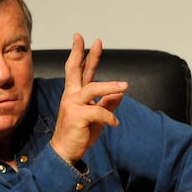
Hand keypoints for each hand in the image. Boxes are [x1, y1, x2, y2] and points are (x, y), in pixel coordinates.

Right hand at [50, 33, 127, 164]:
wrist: (66, 152)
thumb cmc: (80, 135)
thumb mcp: (97, 119)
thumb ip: (107, 105)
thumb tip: (120, 95)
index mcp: (75, 95)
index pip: (78, 70)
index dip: (82, 54)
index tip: (84, 38)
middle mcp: (71, 96)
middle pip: (77, 70)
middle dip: (84, 53)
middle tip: (96, 41)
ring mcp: (72, 105)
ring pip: (93, 88)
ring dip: (110, 86)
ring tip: (125, 85)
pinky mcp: (77, 116)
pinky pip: (98, 111)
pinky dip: (110, 117)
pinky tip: (115, 123)